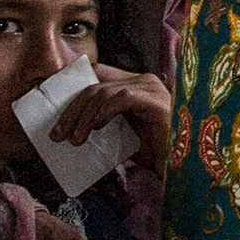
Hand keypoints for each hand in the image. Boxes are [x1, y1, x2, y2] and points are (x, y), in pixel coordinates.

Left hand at [47, 62, 173, 158]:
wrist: (184, 165)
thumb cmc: (158, 153)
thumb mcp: (124, 138)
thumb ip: (105, 128)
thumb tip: (70, 134)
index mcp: (136, 86)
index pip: (97, 74)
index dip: (73, 87)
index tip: (55, 111)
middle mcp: (143, 81)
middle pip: (94, 83)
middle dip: (71, 109)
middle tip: (57, 134)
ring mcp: (150, 88)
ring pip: (102, 91)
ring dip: (81, 117)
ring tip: (75, 140)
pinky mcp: (155, 100)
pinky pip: (120, 98)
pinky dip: (102, 113)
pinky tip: (95, 128)